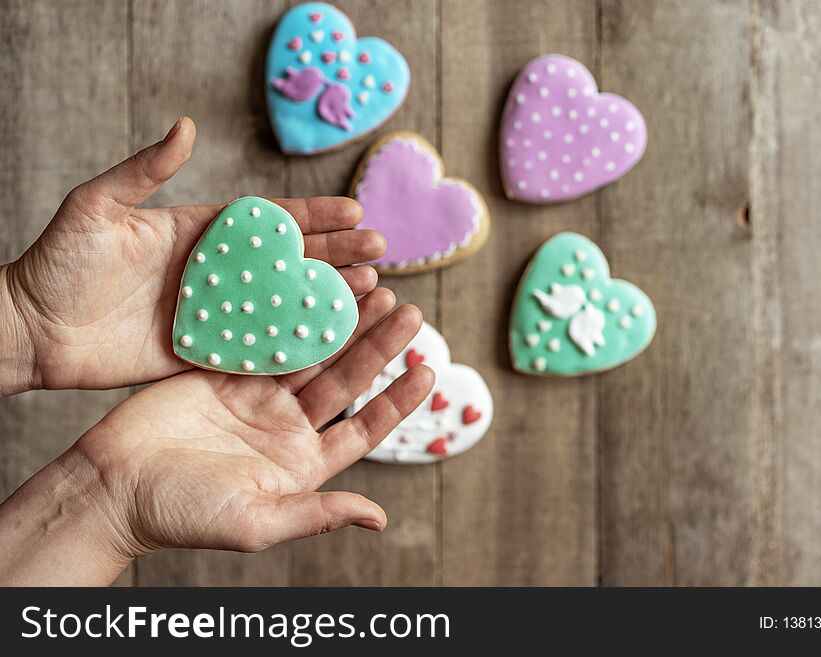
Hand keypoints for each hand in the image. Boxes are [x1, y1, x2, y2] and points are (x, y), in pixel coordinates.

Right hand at [0, 290, 432, 584]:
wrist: (112, 487)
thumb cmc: (181, 515)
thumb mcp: (257, 521)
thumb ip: (318, 515)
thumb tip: (378, 519)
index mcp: (302, 463)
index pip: (365, 428)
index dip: (397, 401)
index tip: (428, 370)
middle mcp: (285, 426)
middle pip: (344, 379)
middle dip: (377, 345)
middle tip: (407, 310)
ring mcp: (255, 396)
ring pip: (309, 351)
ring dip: (340, 322)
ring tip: (373, 288)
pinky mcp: (222, 372)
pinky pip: (264, 339)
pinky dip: (288, 316)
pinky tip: (313, 289)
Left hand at [2, 117, 383, 391]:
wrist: (32, 330)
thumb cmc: (58, 262)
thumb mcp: (97, 207)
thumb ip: (143, 171)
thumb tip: (186, 127)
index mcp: (199, 233)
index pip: (268, 220)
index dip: (314, 214)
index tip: (355, 210)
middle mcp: (216, 272)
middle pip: (289, 260)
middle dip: (336, 254)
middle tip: (379, 251)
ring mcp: (215, 313)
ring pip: (283, 302)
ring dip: (326, 296)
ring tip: (368, 289)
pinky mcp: (205, 352)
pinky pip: (258, 347)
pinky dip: (295, 342)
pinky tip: (328, 338)